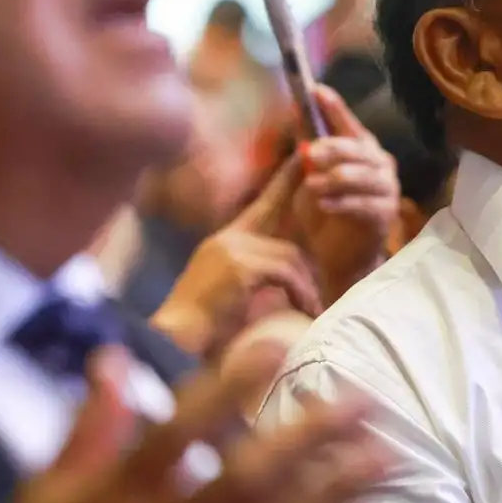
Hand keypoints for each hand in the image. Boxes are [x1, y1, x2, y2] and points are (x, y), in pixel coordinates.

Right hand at [152, 161, 321, 357]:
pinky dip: (300, 293)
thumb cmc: (205, 328)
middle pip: (280, 222)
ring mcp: (231, 249)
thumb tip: (291, 269)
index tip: (302, 157)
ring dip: (306, 285)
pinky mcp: (239, 266)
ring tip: (312, 309)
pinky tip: (303, 311)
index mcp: (225, 242)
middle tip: (325, 255)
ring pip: (290, 255)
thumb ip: (256, 273)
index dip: (283, 180)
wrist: (176, 345)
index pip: (261, 202)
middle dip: (306, 229)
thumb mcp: (233, 292)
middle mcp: (227, 238)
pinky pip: (286, 272)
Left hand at [295, 85, 399, 305]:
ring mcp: (386, 189)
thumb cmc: (324, 212)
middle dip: (333, 147)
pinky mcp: (385, 215)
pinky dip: (341, 203)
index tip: (316, 90)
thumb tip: (296, 109)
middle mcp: (380, 164)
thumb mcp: (309, 174)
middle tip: (309, 153)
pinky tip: (323, 205)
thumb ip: (307, 145)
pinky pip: (363, 204)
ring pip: (362, 175)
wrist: (336, 258)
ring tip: (312, 185)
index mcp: (363, 149)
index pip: (349, 123)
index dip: (334, 106)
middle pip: (358, 147)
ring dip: (334, 178)